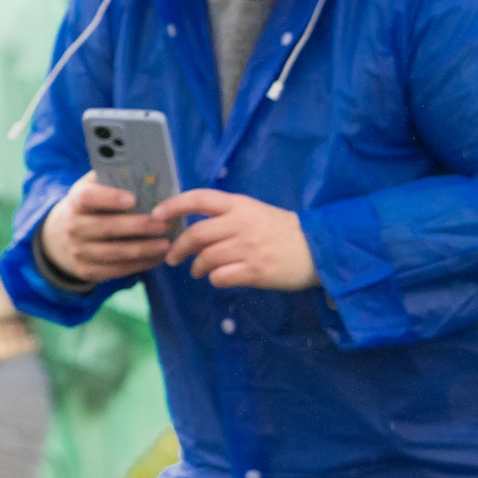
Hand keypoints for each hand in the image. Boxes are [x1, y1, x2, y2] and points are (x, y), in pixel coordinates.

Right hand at [39, 175, 172, 284]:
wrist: (60, 239)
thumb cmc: (89, 208)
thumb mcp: (91, 189)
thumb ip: (111, 179)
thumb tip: (145, 169)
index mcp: (76, 201)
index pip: (87, 198)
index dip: (109, 198)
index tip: (132, 199)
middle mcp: (73, 227)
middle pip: (106, 228)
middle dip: (137, 227)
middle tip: (161, 225)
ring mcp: (78, 251)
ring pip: (114, 252)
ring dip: (143, 249)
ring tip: (165, 244)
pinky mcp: (86, 270)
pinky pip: (115, 270)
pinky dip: (139, 265)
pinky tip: (156, 258)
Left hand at [156, 189, 317, 289]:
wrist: (321, 249)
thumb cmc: (283, 231)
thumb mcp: (255, 213)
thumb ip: (226, 217)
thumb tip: (193, 233)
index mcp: (241, 205)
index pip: (200, 198)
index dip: (174, 205)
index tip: (156, 214)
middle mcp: (242, 224)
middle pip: (196, 234)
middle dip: (178, 248)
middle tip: (172, 257)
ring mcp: (249, 248)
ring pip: (206, 258)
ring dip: (196, 267)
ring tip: (197, 271)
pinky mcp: (256, 271)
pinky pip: (220, 277)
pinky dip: (214, 279)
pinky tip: (219, 278)